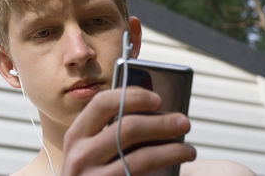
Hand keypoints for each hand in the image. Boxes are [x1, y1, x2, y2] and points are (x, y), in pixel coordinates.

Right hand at [60, 87, 195, 175]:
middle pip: (127, 128)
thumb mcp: (89, 150)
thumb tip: (154, 112)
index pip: (102, 103)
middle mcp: (80, 155)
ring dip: (172, 149)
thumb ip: (108, 131)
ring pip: (142, 157)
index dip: (132, 96)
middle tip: (183, 122)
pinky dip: (166, 165)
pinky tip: (178, 162)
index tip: (157, 99)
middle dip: (161, 123)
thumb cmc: (92, 173)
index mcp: (75, 135)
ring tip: (189, 149)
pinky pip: (144, 174)